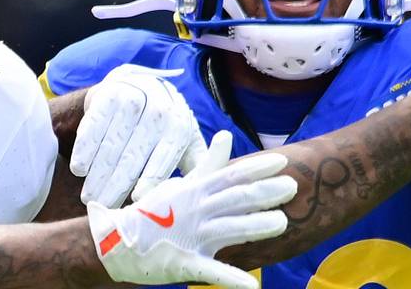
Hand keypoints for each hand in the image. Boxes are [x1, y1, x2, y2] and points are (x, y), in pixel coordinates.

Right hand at [72, 64, 207, 207]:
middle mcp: (159, 108)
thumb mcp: (185, 142)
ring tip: (89, 196)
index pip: (165, 155)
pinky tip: (79, 168)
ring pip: (112, 142)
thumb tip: (206, 197)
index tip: (137, 199)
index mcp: (180, 124)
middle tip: (104, 206)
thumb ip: (198, 166)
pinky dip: (84, 148)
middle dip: (117, 183)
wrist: (139, 86)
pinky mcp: (108, 94)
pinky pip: (93, 125)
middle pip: (134, 153)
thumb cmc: (163, 127)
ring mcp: (133, 97)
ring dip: (98, 172)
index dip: (151, 177)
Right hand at [87, 130, 296, 288]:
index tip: (281, 161)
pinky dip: (230, 279)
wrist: (118, 241)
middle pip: (234, 199)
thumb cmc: (155, 212)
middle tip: (292, 187)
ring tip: (281, 223)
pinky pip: (210, 272)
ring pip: (228, 229)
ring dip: (254, 226)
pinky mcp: (185, 264)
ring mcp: (192, 237)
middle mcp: (197, 211)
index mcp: (197, 191)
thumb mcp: (182, 184)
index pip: (231, 176)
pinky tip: (252, 286)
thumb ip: (209, 164)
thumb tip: (226, 136)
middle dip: (263, 193)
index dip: (256, 169)